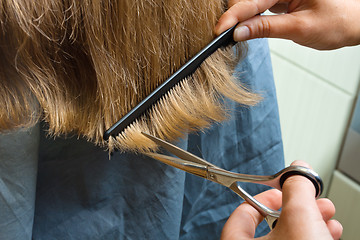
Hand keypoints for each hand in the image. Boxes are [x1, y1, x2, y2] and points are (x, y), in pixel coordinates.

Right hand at [215, 0, 359, 49]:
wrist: (356, 22)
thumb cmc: (339, 22)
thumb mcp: (300, 28)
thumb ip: (266, 29)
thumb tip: (240, 32)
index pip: (252, 2)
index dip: (233, 17)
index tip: (220, 30)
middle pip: (249, 0)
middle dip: (235, 16)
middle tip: (226, 34)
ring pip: (253, 3)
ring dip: (242, 18)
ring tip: (233, 32)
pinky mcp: (283, 0)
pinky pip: (261, 7)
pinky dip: (252, 18)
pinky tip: (248, 27)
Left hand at [221, 161, 342, 239]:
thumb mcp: (299, 217)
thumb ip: (295, 188)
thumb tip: (298, 170)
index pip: (241, 213)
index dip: (264, 195)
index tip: (280, 189)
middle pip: (270, 224)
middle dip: (296, 205)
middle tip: (311, 197)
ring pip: (289, 237)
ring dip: (311, 219)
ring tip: (326, 213)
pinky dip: (314, 236)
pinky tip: (330, 231)